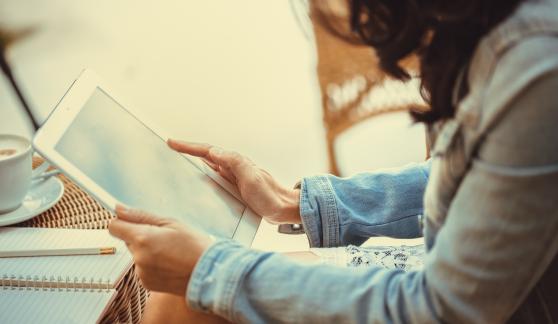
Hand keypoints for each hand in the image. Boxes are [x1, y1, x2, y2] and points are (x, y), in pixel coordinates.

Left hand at [108, 205, 212, 295]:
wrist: (210, 273)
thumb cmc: (195, 246)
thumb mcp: (171, 223)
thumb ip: (141, 216)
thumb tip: (119, 209)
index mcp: (143, 238)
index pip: (115, 227)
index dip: (122, 221)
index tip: (130, 220)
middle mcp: (138, 257)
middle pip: (128, 240)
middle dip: (141, 236)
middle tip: (164, 237)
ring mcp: (142, 272)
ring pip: (137, 255)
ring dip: (148, 251)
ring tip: (171, 252)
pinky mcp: (147, 283)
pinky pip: (143, 268)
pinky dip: (153, 265)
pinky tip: (170, 263)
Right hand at [167, 139, 300, 223]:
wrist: (283, 208)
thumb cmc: (269, 194)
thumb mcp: (251, 177)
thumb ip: (235, 163)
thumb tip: (214, 151)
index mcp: (234, 162)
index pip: (207, 151)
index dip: (188, 147)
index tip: (171, 142)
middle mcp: (232, 167)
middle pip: (205, 156)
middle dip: (187, 151)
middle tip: (169, 148)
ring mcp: (233, 178)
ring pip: (208, 166)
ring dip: (193, 162)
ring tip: (176, 162)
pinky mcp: (234, 189)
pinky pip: (213, 179)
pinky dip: (201, 176)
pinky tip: (195, 183)